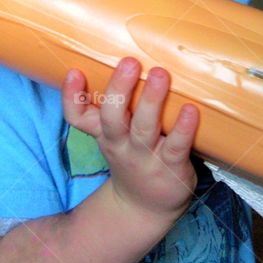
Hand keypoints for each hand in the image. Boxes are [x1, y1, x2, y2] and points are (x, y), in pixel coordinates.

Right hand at [62, 58, 198, 218]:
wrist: (145, 207)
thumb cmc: (132, 156)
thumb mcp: (113, 135)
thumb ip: (114, 104)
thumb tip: (123, 54)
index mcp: (105, 133)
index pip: (78, 117)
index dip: (71, 96)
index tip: (74, 71)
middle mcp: (121, 144)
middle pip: (112, 118)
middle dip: (119, 89)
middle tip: (129, 62)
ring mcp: (146, 157)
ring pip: (144, 128)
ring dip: (152, 100)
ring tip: (160, 74)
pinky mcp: (171, 167)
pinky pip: (176, 146)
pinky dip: (183, 127)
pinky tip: (191, 110)